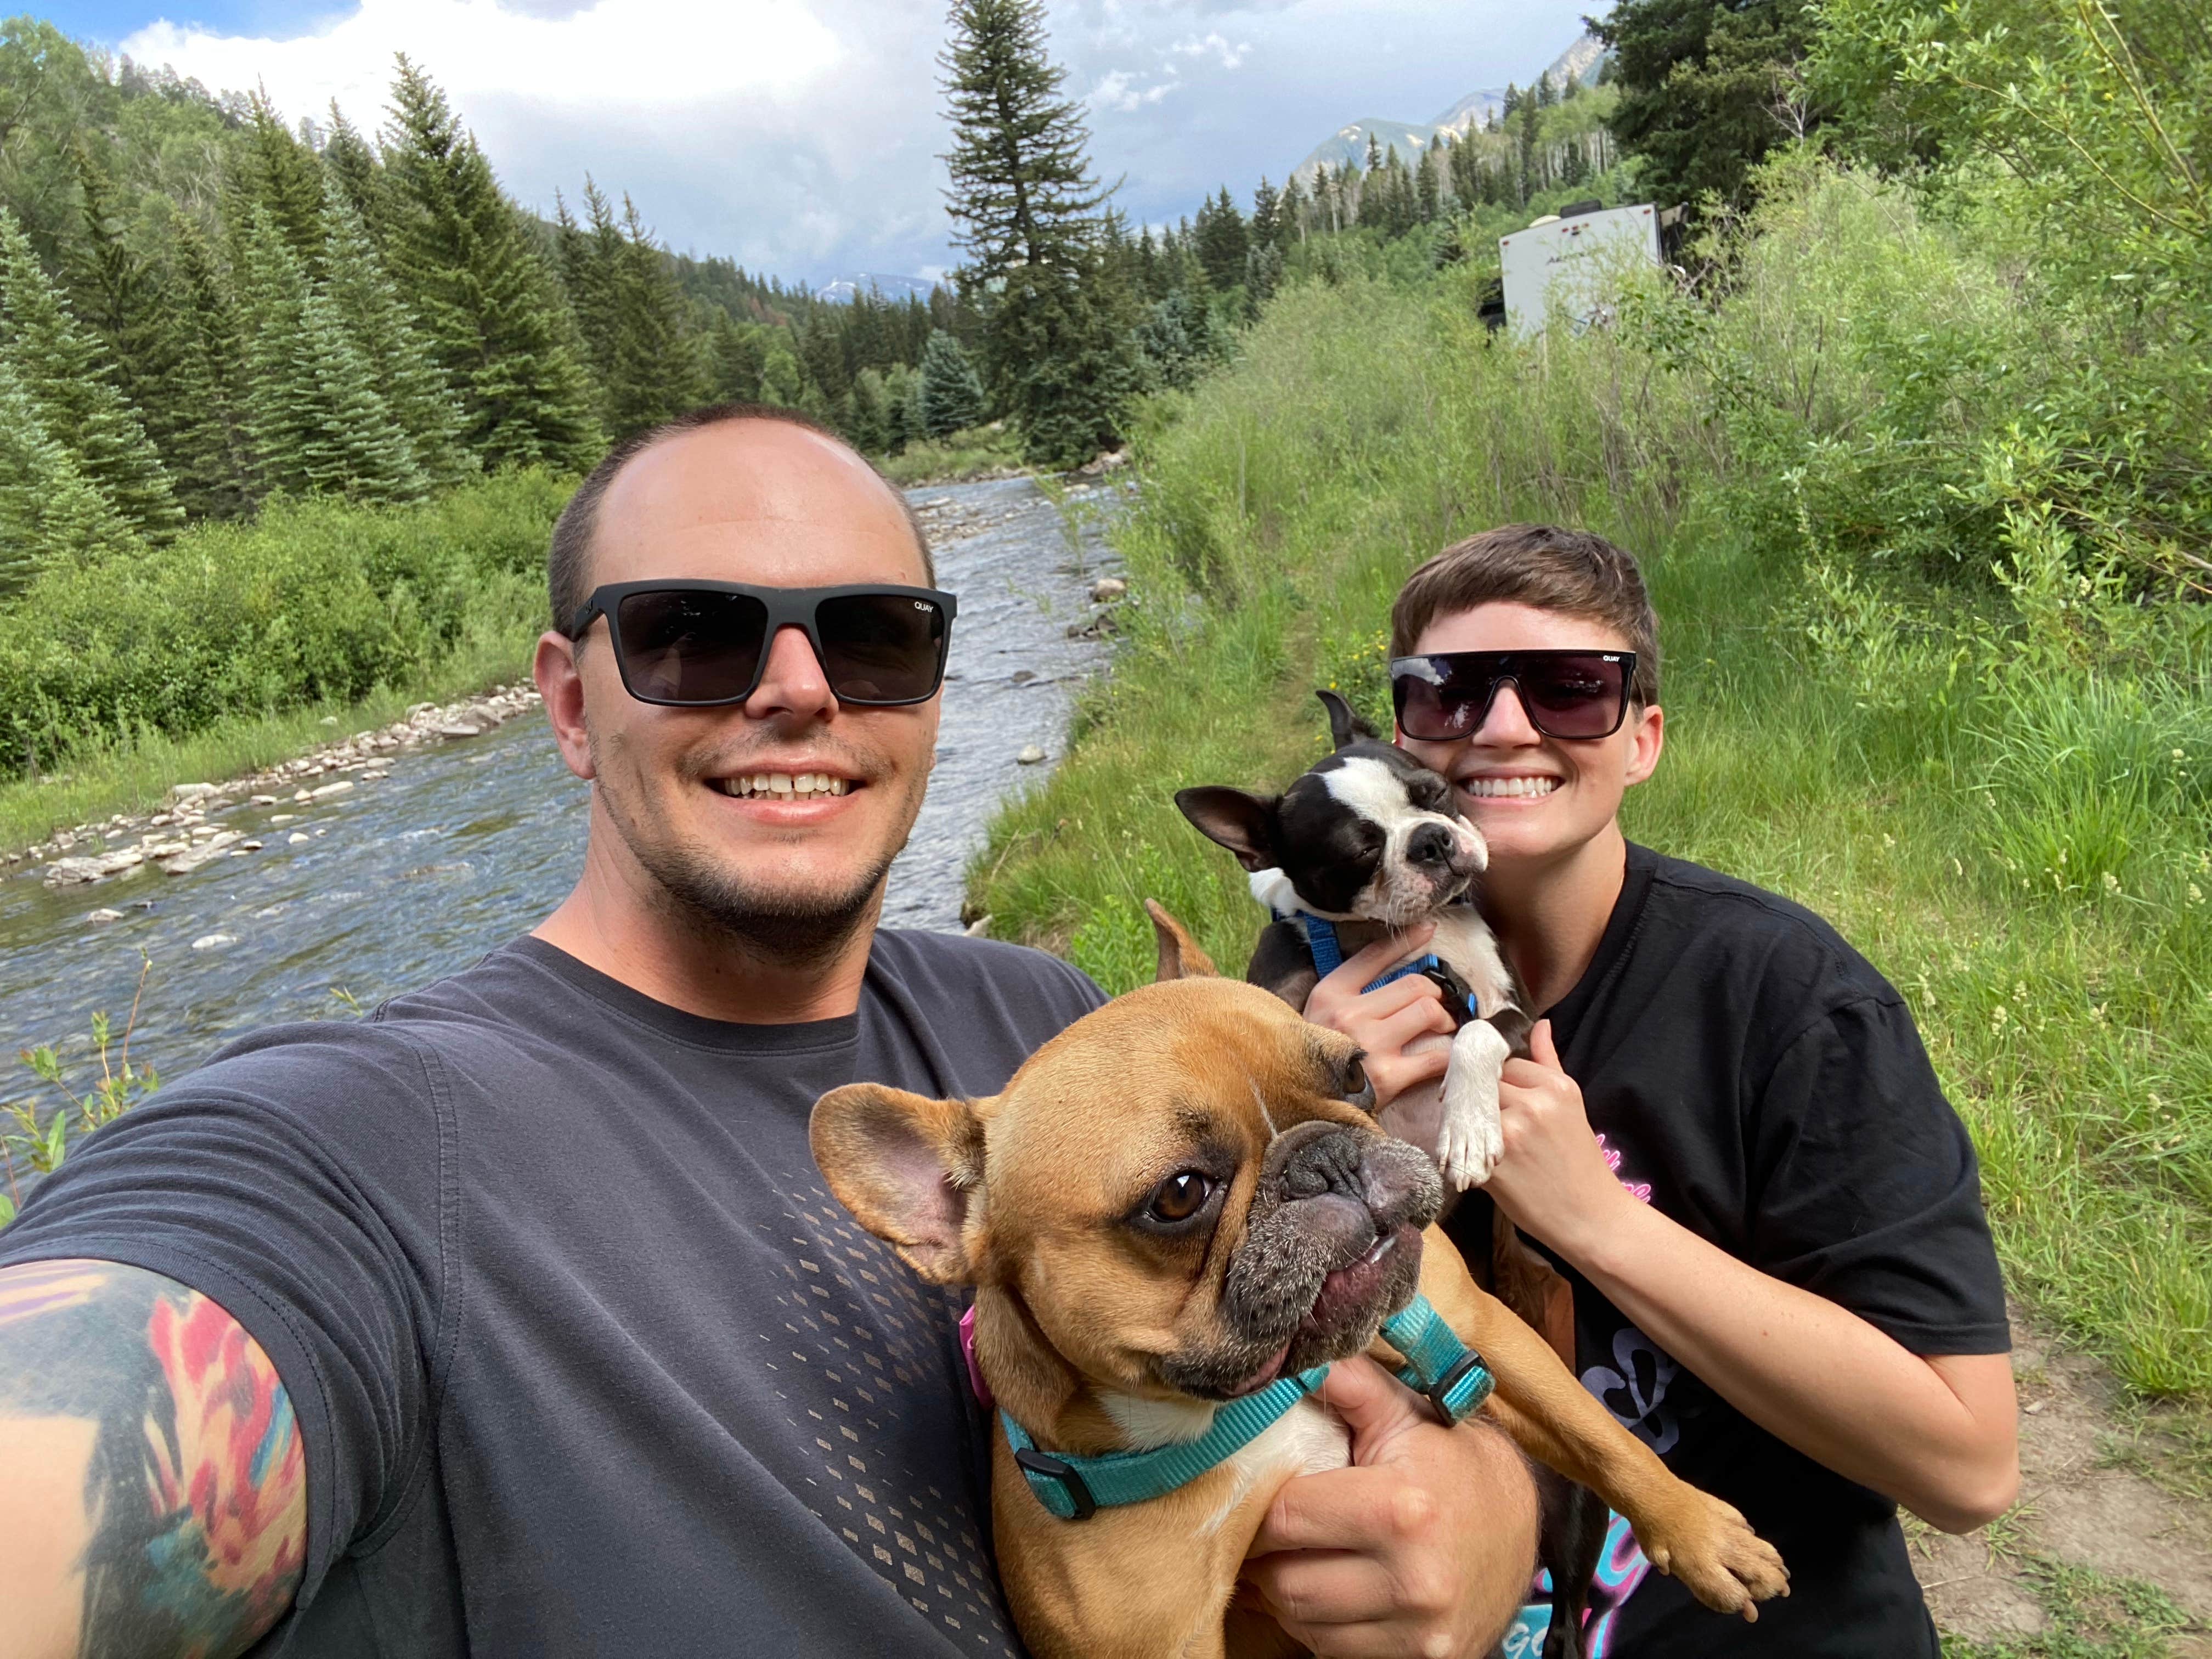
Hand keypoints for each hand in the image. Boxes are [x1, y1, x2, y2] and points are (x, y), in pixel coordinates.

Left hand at [1240, 1357, 1536, 1656]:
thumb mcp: (1406, 1413)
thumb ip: (1350, 1384)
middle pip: (1287, 1582)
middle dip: (1265, 1556)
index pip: (1287, 1517)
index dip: (1260, 1506)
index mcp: (1402, 1508)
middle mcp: (1414, 1578)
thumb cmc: (1451, 1462)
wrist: (1522, 1528)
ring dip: (1284, 1594)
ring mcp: (1420, 1629)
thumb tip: (1296, 1357)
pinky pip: (1334, 1651)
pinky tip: (1327, 1591)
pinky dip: (1317, 1626)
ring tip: (1290, 1558)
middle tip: (1264, 1532)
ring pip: (1303, 1623)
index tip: (1257, 1494)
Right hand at [1302, 927, 1454, 1109]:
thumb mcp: (1318, 1013)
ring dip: (1445, 1020)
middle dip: (1434, 993)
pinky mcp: (1388, 1077)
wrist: (1300, 1106)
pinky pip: (1436, 1056)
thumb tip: (1392, 963)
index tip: (1429, 930)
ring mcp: (1369, 1045)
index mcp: (1330, 993)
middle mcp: (1349, 1014)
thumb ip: (1348, 991)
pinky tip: (1447, 1056)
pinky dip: (1449, 1054)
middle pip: (1415, 985)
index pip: (1375, 955)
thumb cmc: (1314, 1056)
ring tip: (1441, 1029)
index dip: (1407, 940)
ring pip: (1429, 1012)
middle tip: (1435, 1006)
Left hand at [1484, 1020, 1632, 1258]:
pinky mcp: (1491, 1164)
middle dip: (1476, 1095)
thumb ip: (1549, 1061)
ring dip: (1465, 1119)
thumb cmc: (1579, 1160)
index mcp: (1555, 1086)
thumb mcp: (1571, 1104)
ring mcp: (1510, 1133)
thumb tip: (1541, 1024)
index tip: (1490, 1090)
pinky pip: (1462, 1143)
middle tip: (1476, 1112)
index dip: (1493, 1076)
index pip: (1504, 1062)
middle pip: (1482, 1082)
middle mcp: (1533, 1104)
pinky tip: (1472, 1156)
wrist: (1590, 1216)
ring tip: (1474, 1134)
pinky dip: (1461, 1148)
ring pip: (1467, 1109)